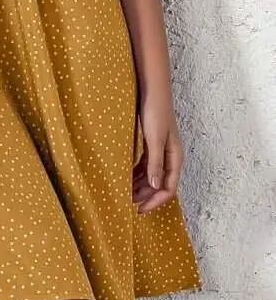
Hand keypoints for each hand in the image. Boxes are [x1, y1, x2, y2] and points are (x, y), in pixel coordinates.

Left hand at [132, 100, 183, 214]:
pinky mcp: (152, 143)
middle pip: (159, 184)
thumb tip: (156, 186)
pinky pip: (145, 164)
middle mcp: (170, 156)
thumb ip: (155, 162)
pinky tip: (125, 176)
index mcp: (175, 158)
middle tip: (126, 202)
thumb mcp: (154, 139)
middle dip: (145, 195)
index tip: (139, 210)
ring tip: (124, 192)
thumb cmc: (155, 111)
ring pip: (151, 175)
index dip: (154, 201)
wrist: (152, 89)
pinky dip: (136, 173)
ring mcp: (161, 150)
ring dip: (139, 185)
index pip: (168, 188)